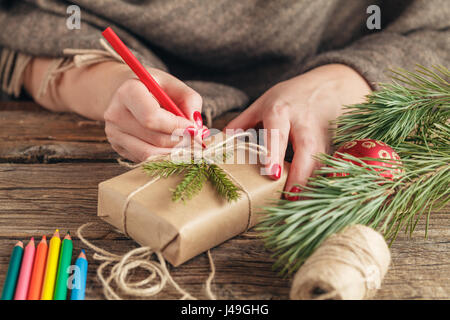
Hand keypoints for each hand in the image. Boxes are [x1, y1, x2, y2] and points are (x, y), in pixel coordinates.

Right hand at [103, 67, 204, 161]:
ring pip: (151, 154)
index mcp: (128, 92)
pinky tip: (174, 148)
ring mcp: (114, 134)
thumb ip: (190, 101)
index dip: (177, 126)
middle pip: (155, 139)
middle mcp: (115, 114)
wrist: (126, 93)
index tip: (194, 128)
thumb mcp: (174, 85)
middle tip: (199, 140)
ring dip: (175, 153)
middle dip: (182, 142)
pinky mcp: (118, 148)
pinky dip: (164, 157)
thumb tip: (197, 128)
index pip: (152, 118)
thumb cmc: (154, 88)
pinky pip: (145, 159)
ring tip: (190, 146)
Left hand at [225, 64, 370, 198]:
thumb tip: (217, 144)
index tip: (272, 173)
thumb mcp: (262, 103)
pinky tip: (318, 199)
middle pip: (307, 148)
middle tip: (291, 197)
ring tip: (304, 207)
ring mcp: (323, 133)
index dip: (274, 153)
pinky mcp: (336, 143)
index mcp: (281, 111)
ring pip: (322, 160)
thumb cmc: (289, 96)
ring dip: (314, 183)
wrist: (329, 84)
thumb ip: (241, 123)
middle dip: (301, 173)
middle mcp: (304, 122)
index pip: (277, 133)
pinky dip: (325, 182)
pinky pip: (331, 165)